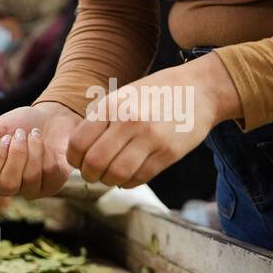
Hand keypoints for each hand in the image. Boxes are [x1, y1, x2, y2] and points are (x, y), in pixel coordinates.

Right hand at [0, 102, 83, 198]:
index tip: (6, 137)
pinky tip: (47, 146)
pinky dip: (48, 154)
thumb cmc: (18, 124)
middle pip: (8, 184)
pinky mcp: (52, 185)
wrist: (48, 118)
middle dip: (16, 153)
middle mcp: (10, 187)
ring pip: (30, 178)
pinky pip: (50, 174)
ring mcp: (32, 189)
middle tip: (21, 133)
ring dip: (33, 150)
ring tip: (35, 134)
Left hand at [66, 58, 236, 188]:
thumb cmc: (155, 93)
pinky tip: (127, 176)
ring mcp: (150, 138)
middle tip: (91, 174)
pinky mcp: (169, 154)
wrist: (199, 90)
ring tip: (109, 176)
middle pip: (95, 163)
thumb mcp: (123, 95)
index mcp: (112, 105)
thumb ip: (101, 119)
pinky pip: (139, 178)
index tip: (78, 162)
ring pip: (116, 174)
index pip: (79, 142)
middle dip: (88, 174)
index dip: (73, 159)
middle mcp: (129, 121)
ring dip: (108, 181)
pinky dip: (127, 182)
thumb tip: (79, 151)